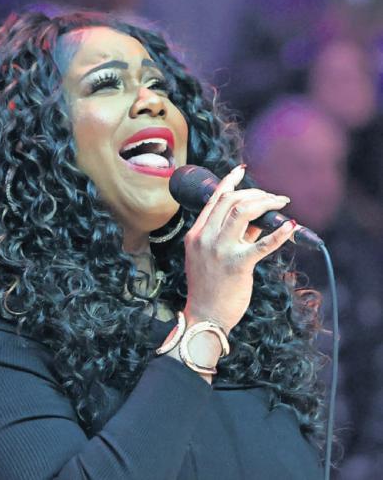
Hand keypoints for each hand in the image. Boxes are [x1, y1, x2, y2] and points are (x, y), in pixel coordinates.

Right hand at [182, 164, 294, 332]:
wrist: (205, 316)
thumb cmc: (209, 287)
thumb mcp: (210, 256)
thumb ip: (231, 236)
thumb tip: (257, 220)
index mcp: (196, 234)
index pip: (214, 200)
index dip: (229, 182)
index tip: (242, 171)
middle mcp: (205, 238)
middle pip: (230, 200)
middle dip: (256, 193)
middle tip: (274, 198)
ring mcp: (219, 250)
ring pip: (242, 211)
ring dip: (265, 203)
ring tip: (280, 204)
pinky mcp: (237, 264)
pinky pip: (262, 243)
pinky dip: (280, 233)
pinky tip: (290, 226)